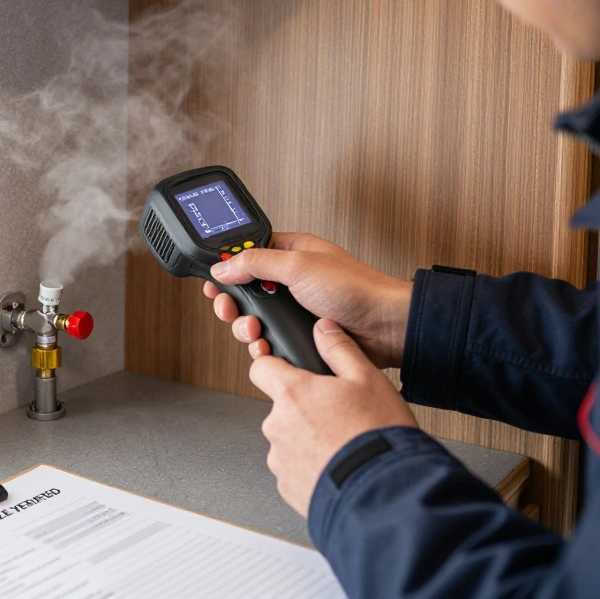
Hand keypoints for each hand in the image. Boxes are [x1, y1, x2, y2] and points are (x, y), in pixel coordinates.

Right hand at [205, 233, 412, 368]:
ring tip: (252, 330)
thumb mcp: (298, 265)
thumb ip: (256, 262)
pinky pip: (271, 340)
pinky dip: (263, 346)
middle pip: (245, 290)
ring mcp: (296, 308)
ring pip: (255, 318)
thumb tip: (223, 265)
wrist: (384, 327)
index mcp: (292, 252)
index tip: (214, 282)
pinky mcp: (301, 334)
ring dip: (246, 327)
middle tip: (229, 310)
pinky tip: (265, 348)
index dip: (228, 268)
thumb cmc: (355, 288)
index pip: (248, 254)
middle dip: (233, 303)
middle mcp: (292, 279)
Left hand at [252, 319, 418, 516]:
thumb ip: (340, 349)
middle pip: (281, 407)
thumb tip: (324, 328)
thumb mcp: (368, 379)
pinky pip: (295, 470)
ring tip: (343, 444)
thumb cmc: (376, 434)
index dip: (275, 367)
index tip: (290, 372)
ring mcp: (280, 459)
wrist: (383, 493)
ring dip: (309, 440)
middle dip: (304, 409)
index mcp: (292, 394)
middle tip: (339, 415)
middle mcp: (277, 426)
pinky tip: (339, 466)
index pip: (261, 368)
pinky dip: (313, 467)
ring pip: (289, 440)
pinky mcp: (287, 488)